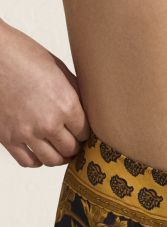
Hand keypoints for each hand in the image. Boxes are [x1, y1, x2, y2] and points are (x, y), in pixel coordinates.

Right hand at [0, 19, 89, 167]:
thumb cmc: (22, 54)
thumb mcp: (58, 69)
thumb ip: (74, 94)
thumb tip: (88, 112)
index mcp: (66, 104)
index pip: (85, 133)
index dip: (85, 132)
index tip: (82, 131)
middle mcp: (48, 122)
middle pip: (71, 149)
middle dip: (74, 145)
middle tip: (72, 141)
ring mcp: (27, 132)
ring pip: (52, 160)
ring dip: (58, 156)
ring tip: (59, 149)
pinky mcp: (7, 137)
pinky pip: (28, 161)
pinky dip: (36, 160)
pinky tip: (39, 151)